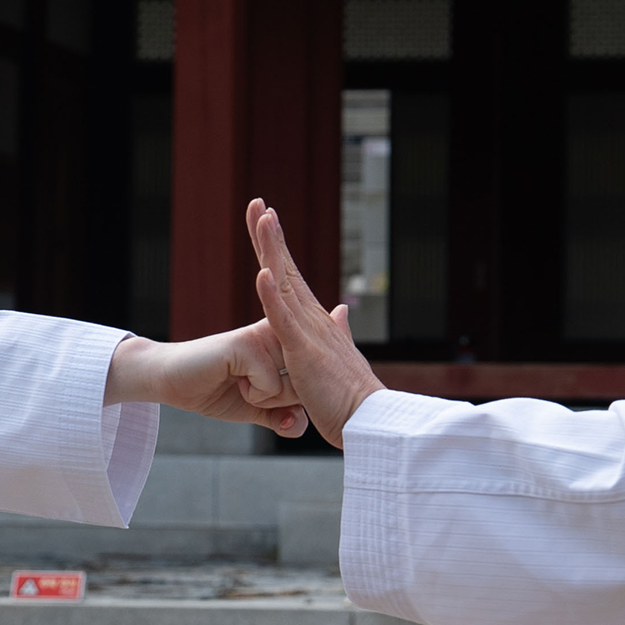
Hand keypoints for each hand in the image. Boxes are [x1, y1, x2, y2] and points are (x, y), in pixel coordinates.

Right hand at [105, 324, 309, 437]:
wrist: (172, 380)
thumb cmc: (215, 389)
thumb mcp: (257, 409)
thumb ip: (282, 418)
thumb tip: (299, 425)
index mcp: (286, 342)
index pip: (315, 379)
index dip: (299, 400)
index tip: (277, 394)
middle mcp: (280, 333)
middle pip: (308, 386)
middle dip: (282, 402)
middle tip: (252, 388)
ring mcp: (264, 336)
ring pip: (293, 386)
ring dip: (266, 398)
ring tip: (240, 382)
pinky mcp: (247, 344)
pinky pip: (271, 385)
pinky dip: (253, 395)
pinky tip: (232, 379)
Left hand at [246, 199, 383, 448]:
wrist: (367, 421)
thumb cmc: (349, 397)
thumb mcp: (337, 358)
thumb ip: (337, 333)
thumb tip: (341, 311)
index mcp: (315, 321)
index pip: (290, 277)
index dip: (277, 248)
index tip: (265, 220)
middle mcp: (313, 318)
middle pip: (285, 269)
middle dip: (270, 235)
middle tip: (257, 203)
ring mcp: (309, 332)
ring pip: (285, 283)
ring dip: (272, 250)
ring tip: (262, 219)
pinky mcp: (304, 351)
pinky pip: (284, 319)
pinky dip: (273, 295)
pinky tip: (263, 272)